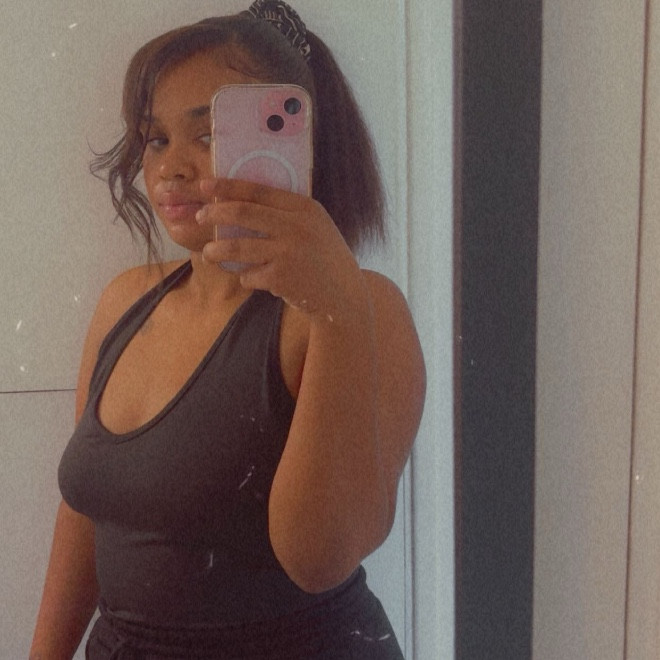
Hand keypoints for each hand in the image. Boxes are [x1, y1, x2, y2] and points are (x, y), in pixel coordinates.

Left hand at [197, 178, 369, 324]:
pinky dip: (246, 277)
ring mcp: (288, 253)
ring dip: (217, 250)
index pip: (258, 190)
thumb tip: (239, 201)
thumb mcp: (315, 226)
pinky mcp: (280, 278)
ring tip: (209, 253)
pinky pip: (248, 275)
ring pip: (237, 247)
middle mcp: (296, 227)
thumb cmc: (324, 258)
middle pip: (242, 213)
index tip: (205, 186)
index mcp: (304, 208)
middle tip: (200, 217)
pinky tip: (252, 278)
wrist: (343, 295)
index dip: (227, 186)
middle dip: (214, 213)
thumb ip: (286, 213)